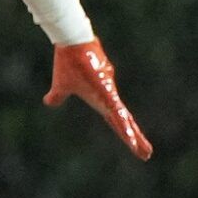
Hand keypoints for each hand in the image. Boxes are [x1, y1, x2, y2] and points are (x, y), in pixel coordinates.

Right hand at [45, 40, 151, 160]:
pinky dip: (122, 122)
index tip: (136, 146)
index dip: (125, 133)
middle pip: (124, 121)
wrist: (71, 42)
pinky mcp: (104, 87)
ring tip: (145, 152)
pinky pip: (114, 108)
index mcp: (101, 99)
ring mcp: (108, 92)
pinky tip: (129, 135)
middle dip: (135, 139)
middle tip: (147, 155)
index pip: (115, 120)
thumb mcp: (60, 85)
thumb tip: (49, 102)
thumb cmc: (68, 61)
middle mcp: (109, 96)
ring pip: (122, 118)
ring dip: (132, 135)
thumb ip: (57, 96)